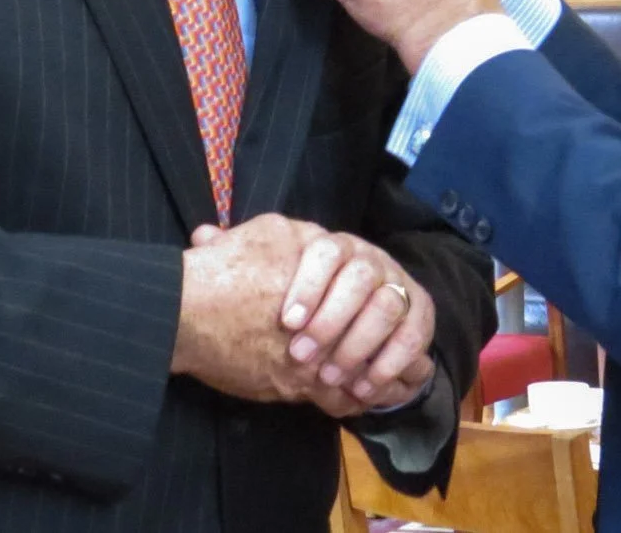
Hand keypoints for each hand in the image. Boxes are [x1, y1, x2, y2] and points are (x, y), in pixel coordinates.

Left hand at [176, 217, 434, 417]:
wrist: (345, 326)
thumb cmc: (298, 303)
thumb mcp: (266, 277)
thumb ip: (238, 254)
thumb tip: (202, 234)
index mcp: (334, 246)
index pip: (326, 251)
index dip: (309, 285)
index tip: (286, 322)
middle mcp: (370, 259)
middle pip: (360, 278)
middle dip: (332, 321)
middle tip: (302, 357)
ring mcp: (397, 284)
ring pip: (387, 305)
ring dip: (358, 344)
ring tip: (329, 378)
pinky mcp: (419, 314)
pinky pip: (414, 333)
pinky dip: (390, 361)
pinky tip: (364, 387)